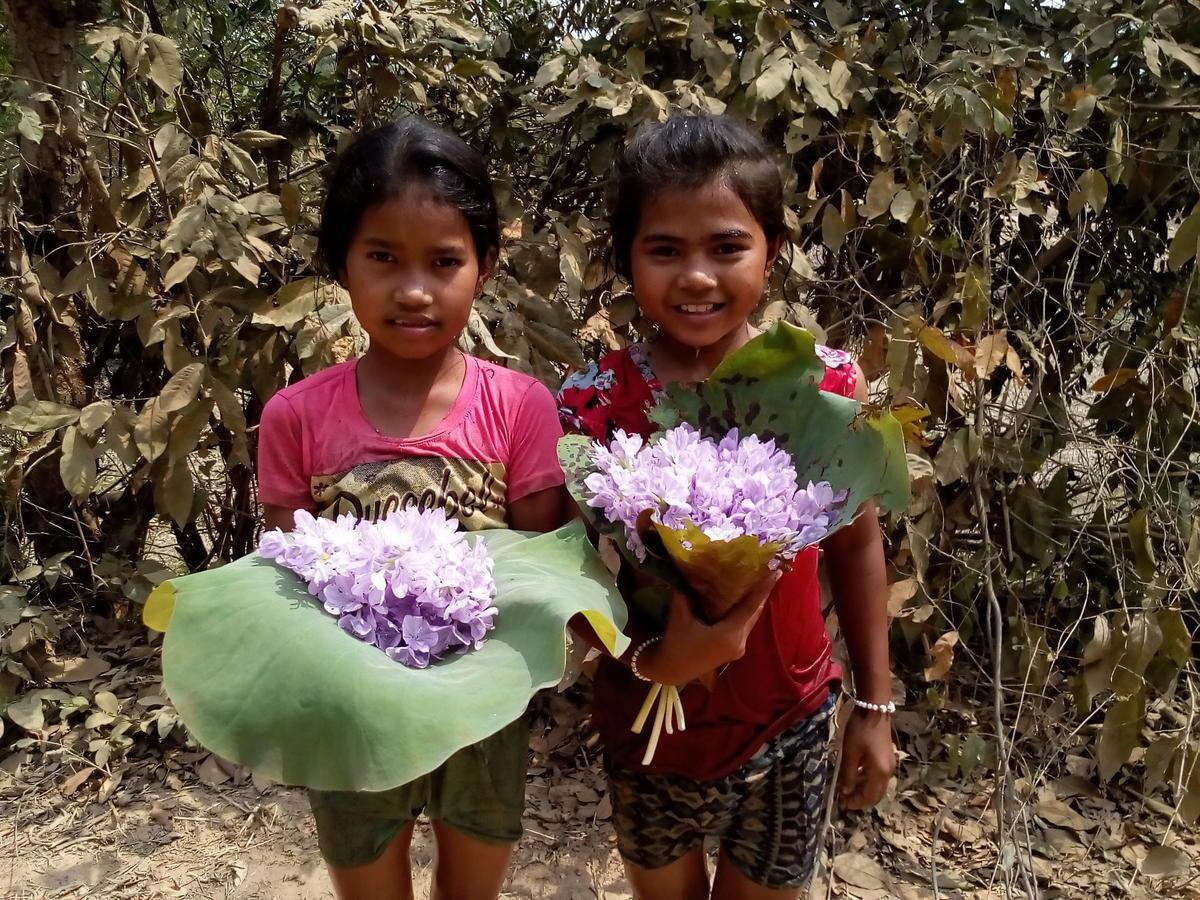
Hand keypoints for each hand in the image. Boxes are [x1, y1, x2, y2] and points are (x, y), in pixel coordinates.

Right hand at [636, 571, 779, 686]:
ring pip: (751, 620)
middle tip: (767, 570)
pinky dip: (745, 612)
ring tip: (756, 581)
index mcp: (730, 634)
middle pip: (755, 613)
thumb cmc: (676, 643)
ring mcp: (738, 647)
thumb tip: (690, 574)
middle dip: (761, 593)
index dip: (764, 588)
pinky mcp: (733, 650)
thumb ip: (686, 594)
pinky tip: (741, 600)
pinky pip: (744, 626)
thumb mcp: (679, 616)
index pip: (751, 606)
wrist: (671, 670)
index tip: (777, 572)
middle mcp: (740, 641)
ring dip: (754, 603)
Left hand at [836, 706, 895, 809]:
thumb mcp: (850, 753)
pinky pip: (877, 776)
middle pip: (875, 794)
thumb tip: (845, 792)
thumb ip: (848, 774)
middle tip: (844, 799)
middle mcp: (888, 772)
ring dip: (862, 789)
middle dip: (860, 799)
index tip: (842, 804)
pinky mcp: (886, 758)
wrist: (874, 709)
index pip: (869, 797)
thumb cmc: (860, 731)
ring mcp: (889, 765)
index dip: (856, 803)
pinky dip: (866, 780)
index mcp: (879, 773)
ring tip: (846, 788)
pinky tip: (855, 775)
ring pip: (876, 786)